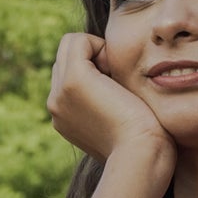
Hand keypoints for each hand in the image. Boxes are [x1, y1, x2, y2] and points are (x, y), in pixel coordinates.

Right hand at [47, 32, 175, 176]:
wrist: (140, 157)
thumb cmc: (142, 146)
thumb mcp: (119, 123)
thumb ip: (109, 104)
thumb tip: (117, 85)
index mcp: (64, 116)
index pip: (69, 73)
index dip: (95, 69)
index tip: (118, 90)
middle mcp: (55, 104)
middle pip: (66, 57)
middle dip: (93, 58)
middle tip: (118, 83)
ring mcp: (60, 93)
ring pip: (70, 46)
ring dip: (96, 52)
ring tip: (116, 79)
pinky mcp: (73, 80)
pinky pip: (78, 39)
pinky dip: (100, 45)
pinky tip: (116, 71)